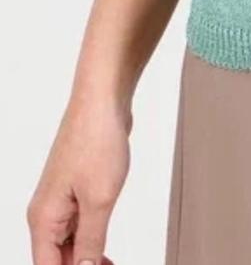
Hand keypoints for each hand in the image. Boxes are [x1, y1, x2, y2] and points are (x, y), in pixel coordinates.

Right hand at [26, 90, 129, 264]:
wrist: (103, 99)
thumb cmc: (96, 139)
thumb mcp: (99, 200)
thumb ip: (90, 241)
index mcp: (44, 219)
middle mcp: (46, 212)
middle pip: (56, 259)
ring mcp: (60, 199)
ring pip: (68, 244)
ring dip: (86, 258)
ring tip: (110, 263)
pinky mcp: (75, 188)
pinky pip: (78, 225)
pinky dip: (90, 239)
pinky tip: (105, 246)